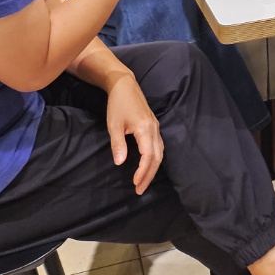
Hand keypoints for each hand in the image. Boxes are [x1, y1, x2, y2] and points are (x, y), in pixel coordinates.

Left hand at [104, 72, 161, 193]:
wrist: (125, 85)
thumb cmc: (118, 104)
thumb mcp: (113, 125)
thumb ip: (118, 144)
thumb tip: (120, 163)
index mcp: (145, 128)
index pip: (148, 155)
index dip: (143, 171)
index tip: (135, 183)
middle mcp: (154, 129)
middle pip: (157, 157)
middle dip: (149, 175)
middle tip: (139, 190)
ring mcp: (155, 127)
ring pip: (160, 152)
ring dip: (153, 168)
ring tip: (143, 181)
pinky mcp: (153, 126)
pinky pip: (159, 146)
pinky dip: (155, 159)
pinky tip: (148, 165)